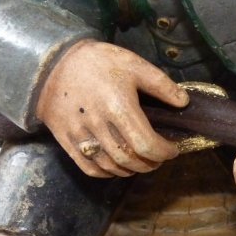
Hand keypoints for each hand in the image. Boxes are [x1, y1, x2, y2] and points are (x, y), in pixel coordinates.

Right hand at [35, 39, 188, 177]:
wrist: (51, 62)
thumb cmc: (96, 62)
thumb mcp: (133, 64)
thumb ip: (161, 84)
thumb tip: (184, 102)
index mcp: (118, 106)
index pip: (146, 144)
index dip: (164, 152)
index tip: (172, 150)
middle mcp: (99, 125)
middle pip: (131, 160)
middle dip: (151, 163)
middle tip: (159, 157)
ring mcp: (80, 135)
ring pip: (112, 167)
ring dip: (132, 170)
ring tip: (142, 162)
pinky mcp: (66, 141)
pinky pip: (90, 168)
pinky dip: (108, 173)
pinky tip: (118, 166)